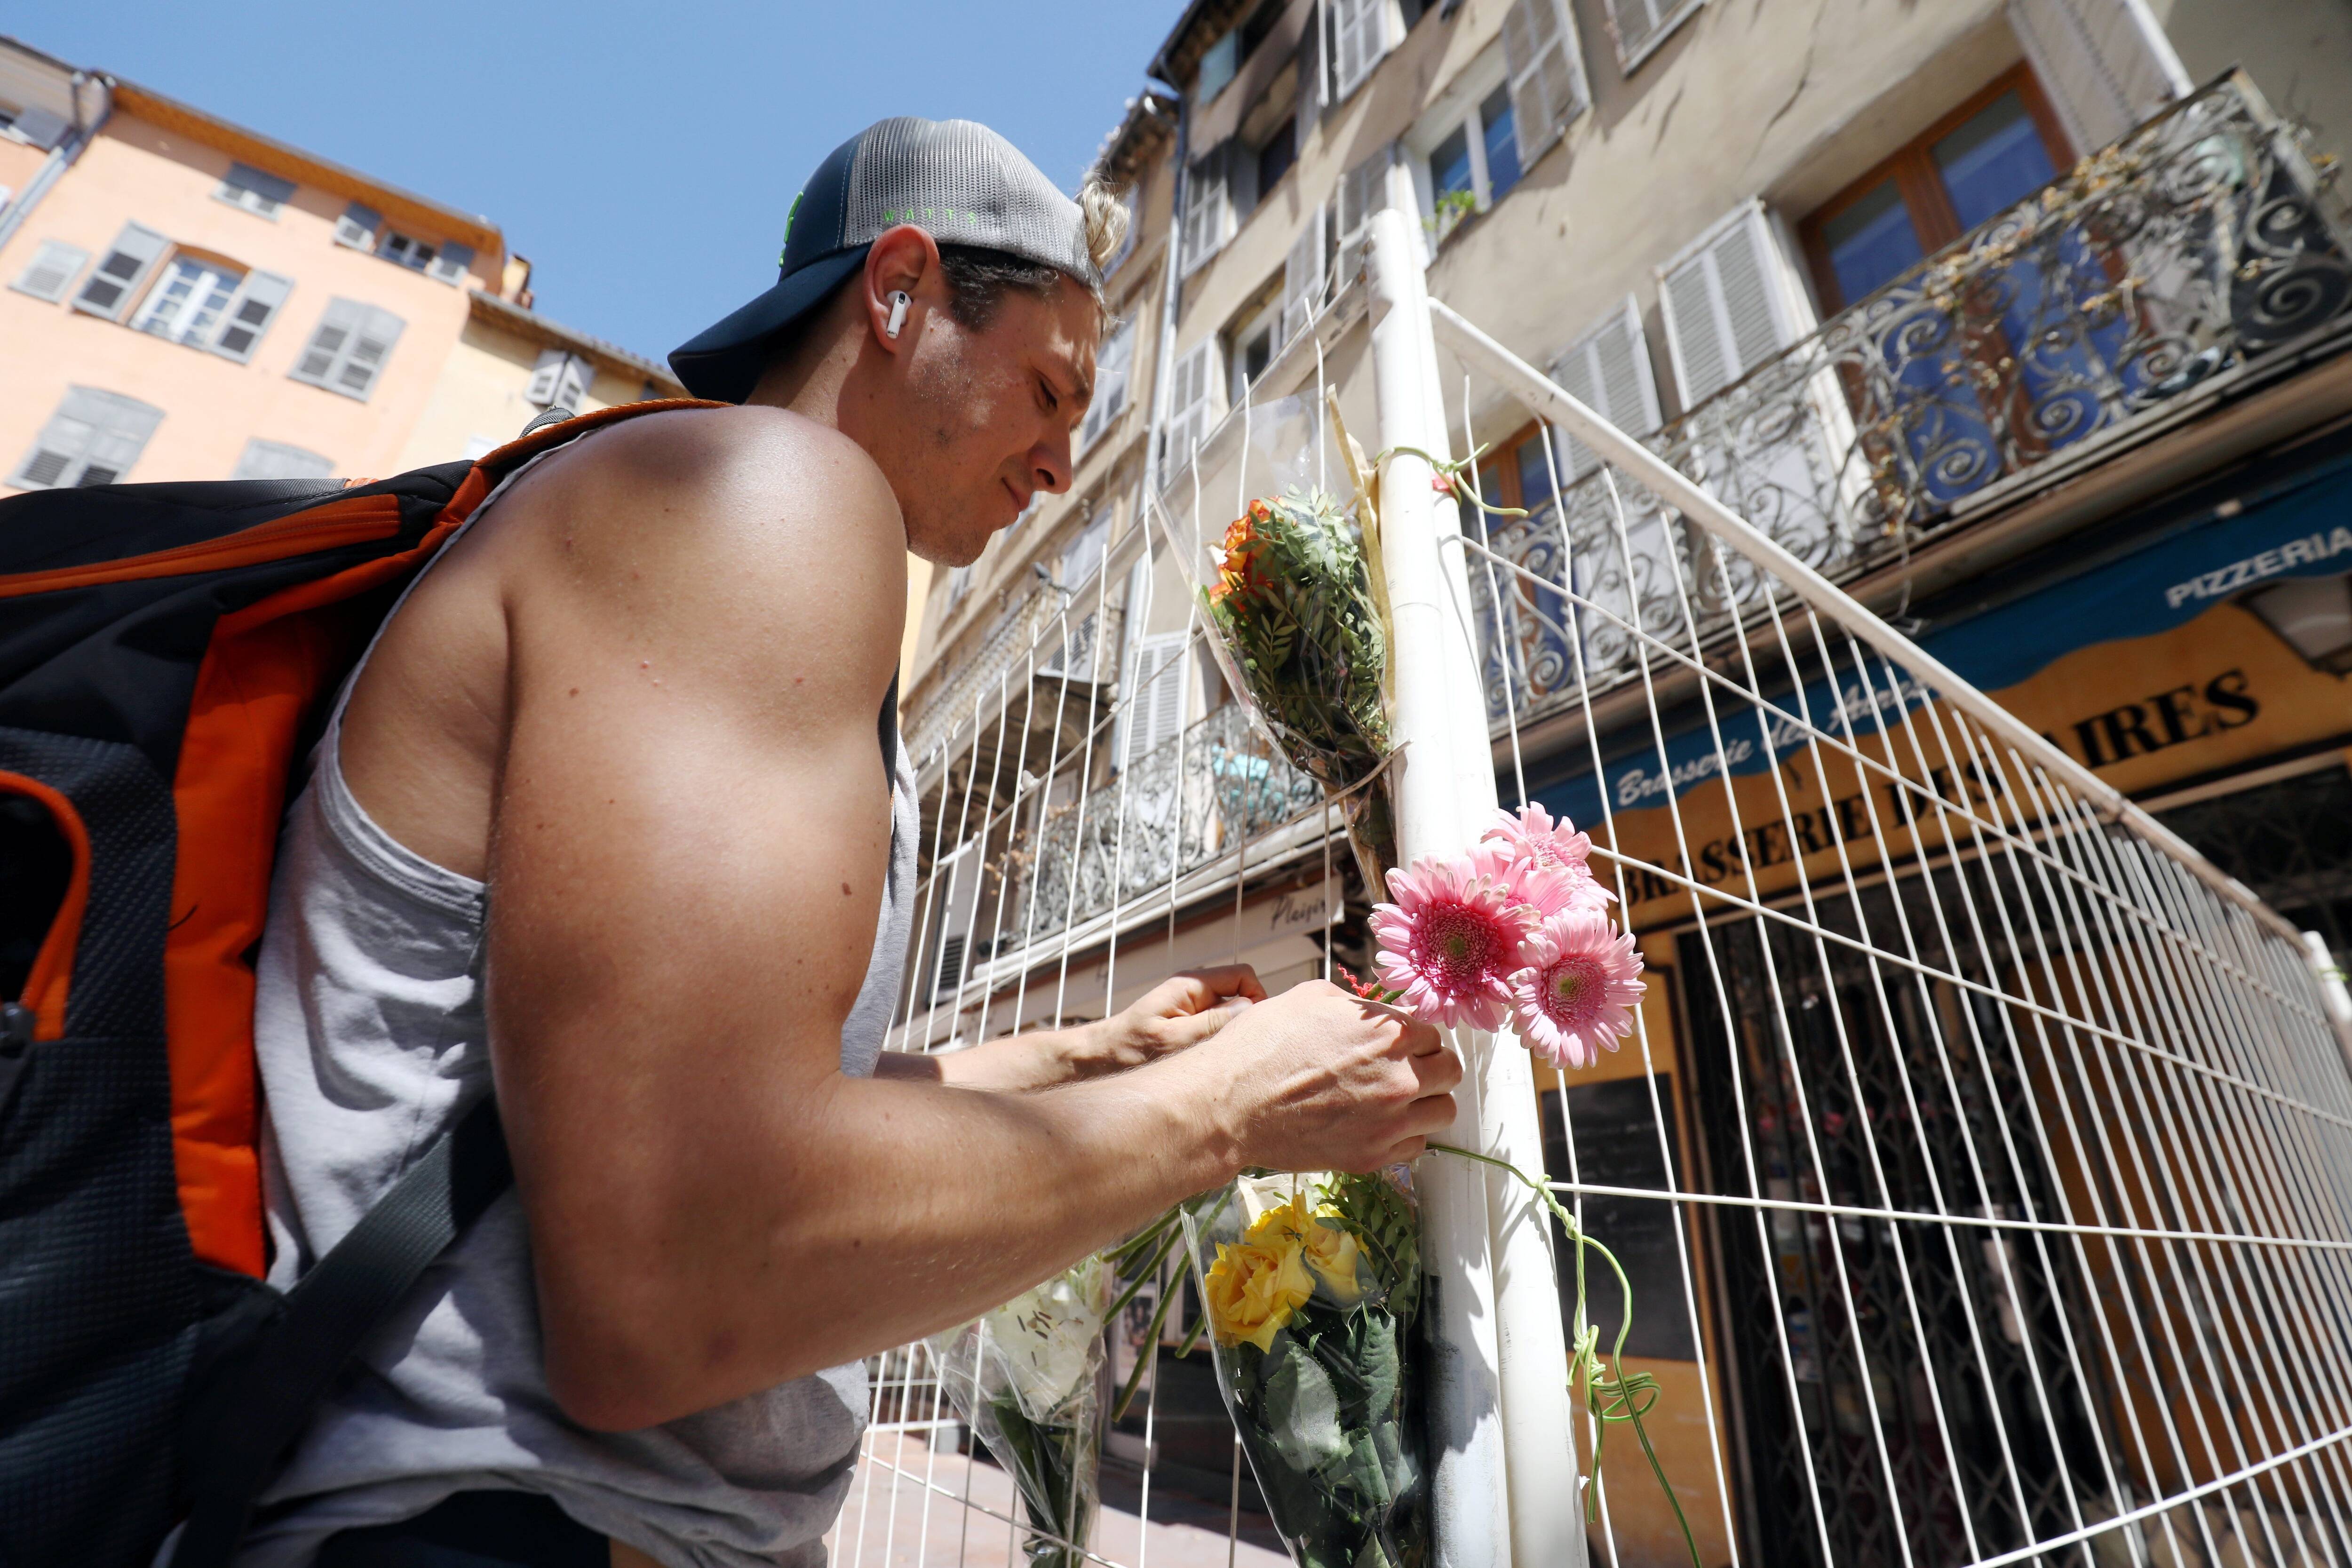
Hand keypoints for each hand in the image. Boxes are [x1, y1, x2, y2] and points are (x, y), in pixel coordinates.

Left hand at [1079, 965, 1267, 1077]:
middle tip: (1241, 1051)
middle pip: (1241, 995)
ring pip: (1230, 1016)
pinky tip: (1211, 1065)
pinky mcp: (1188, 1026)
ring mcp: (1192, 1009)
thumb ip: (1212, 1023)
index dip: (1257, 998)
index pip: (1243, 976)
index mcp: (1191, 985)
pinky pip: (1216, 1029)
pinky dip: (1220, 1044)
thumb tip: (1250, 1009)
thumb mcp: (1173, 1039)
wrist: (1098, 1060)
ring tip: (1221, 1060)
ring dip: (1232, 1036)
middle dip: (1246, 1020)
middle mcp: (1194, 993)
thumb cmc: (1128, 1049)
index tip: (1255, 1029)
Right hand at [1194, 979, 1460, 1173]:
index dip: (1414, 1037)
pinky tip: (1377, 1124)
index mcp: (1390, 1033)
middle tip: (1406, 1069)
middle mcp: (1401, 1078)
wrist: (1231, 1104)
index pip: (1433, 1034)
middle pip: (1450, 1072)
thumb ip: (1356, 1005)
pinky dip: (1403, 1135)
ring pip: (1443, 1112)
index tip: (1399, 1044)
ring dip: (1425, 1103)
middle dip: (1432, 1067)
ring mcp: (1389, 1121)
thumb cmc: (1263, 1045)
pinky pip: (1415, 1146)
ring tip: (1397, 1100)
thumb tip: (1376, 1013)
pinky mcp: (1372, 1156)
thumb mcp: (1310, 998)